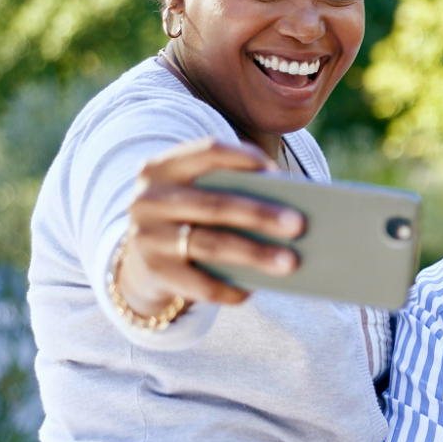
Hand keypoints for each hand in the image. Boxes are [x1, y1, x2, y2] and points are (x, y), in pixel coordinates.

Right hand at [115, 138, 304, 311]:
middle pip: (214, 205)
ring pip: (210, 245)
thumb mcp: (199, 196)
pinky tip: (256, 289)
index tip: (278, 172)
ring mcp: (147, 237)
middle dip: (260, 215)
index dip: (244, 158)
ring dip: (255, 254)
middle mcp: (149, 199)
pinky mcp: (154, 272)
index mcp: (163, 168)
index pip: (207, 152)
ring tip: (291, 262)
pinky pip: (199, 284)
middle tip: (299, 224)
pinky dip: (230, 287)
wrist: (143, 262)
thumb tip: (290, 210)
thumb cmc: (192, 219)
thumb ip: (232, 192)